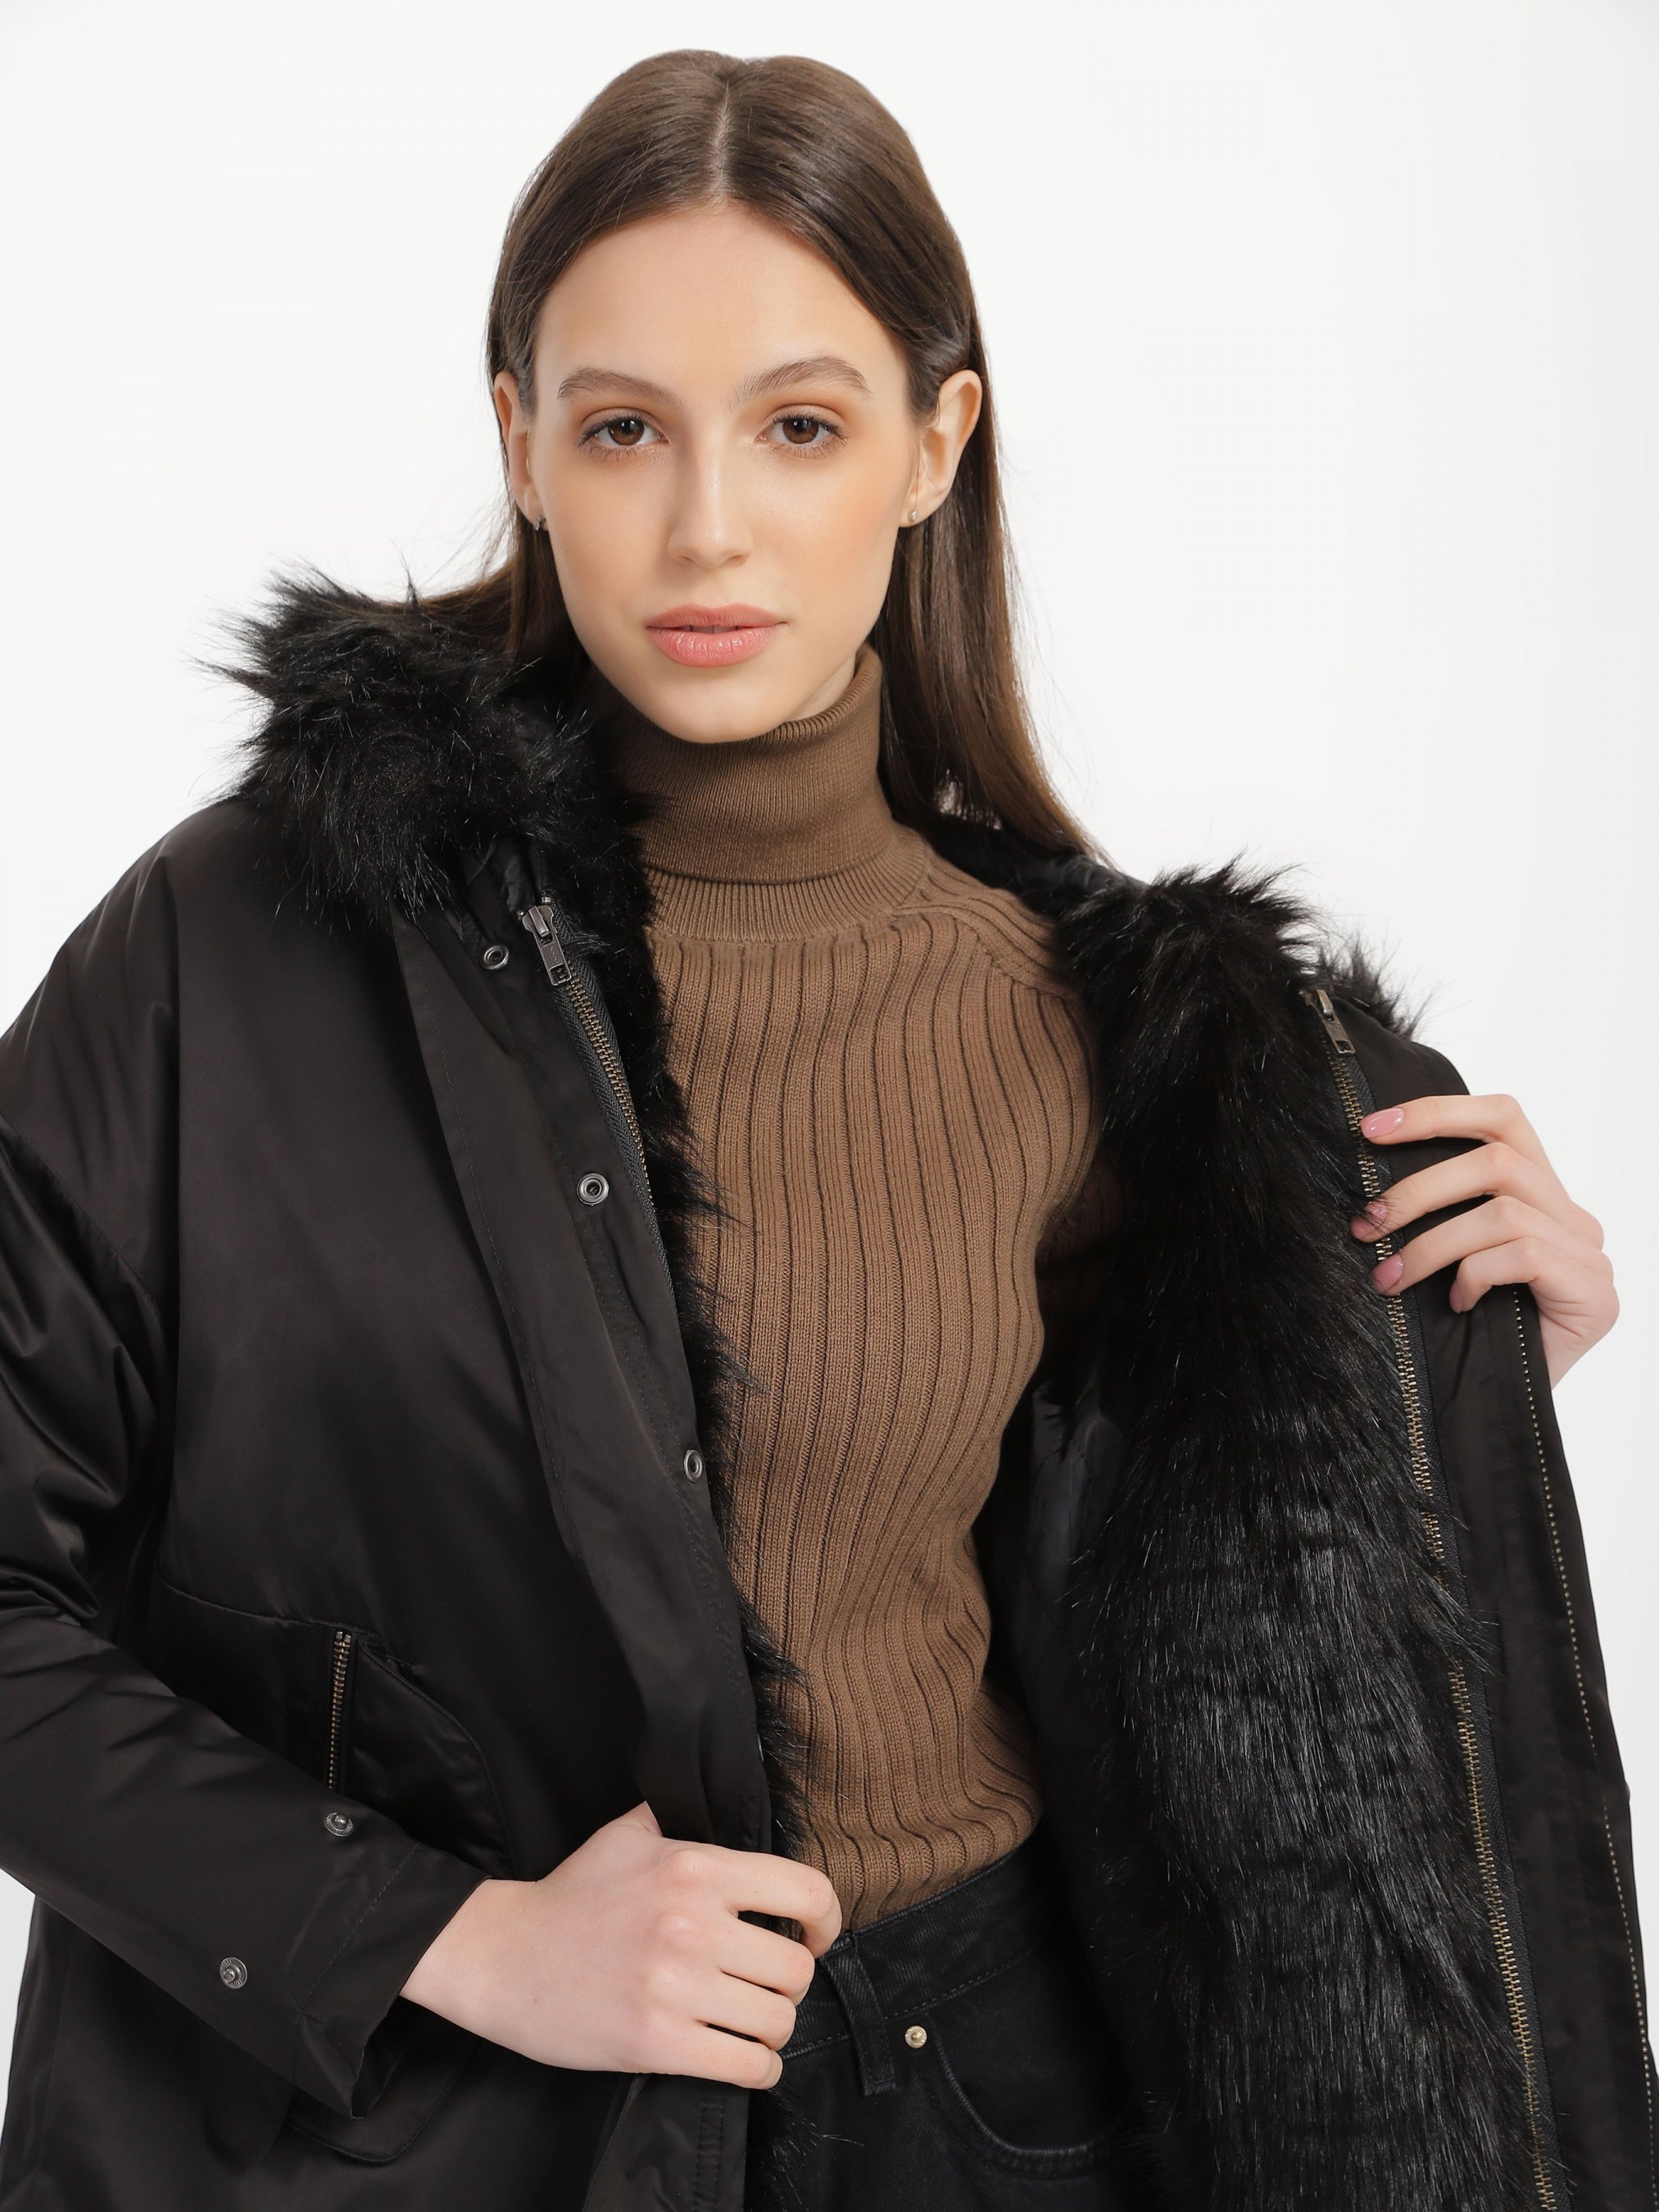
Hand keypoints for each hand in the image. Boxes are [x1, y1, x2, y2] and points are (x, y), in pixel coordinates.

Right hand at [400, 1801, 840, 2087]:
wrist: (503, 1956)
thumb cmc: (571, 1895)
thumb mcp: (628, 1834)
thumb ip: (679, 1817)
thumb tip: (719, 1796)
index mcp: (695, 1867)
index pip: (804, 1891)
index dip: (826, 1920)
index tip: (816, 1936)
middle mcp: (694, 1923)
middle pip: (796, 1968)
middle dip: (790, 1983)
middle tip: (767, 1986)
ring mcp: (676, 1986)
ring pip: (778, 2020)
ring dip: (774, 2028)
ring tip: (752, 2022)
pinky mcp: (657, 2043)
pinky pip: (747, 2066)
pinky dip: (759, 2069)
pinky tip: (746, 2059)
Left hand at [1348, 1092, 1616, 1387]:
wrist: (1503, 1412)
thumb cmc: (1467, 1333)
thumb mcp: (1444, 1257)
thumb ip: (1435, 1211)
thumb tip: (1367, 1183)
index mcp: (1540, 1193)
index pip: (1502, 1118)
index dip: (1437, 1112)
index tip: (1370, 1128)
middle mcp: (1573, 1216)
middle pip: (1497, 1161)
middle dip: (1418, 1189)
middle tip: (1365, 1225)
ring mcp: (1590, 1254)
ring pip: (1503, 1212)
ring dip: (1431, 1243)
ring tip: (1389, 1279)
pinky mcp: (1595, 1293)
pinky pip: (1523, 1255)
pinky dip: (1474, 1275)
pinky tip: (1457, 1305)